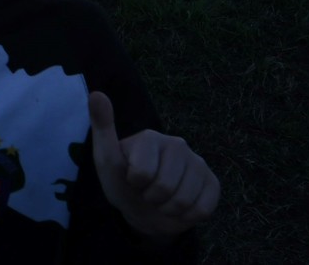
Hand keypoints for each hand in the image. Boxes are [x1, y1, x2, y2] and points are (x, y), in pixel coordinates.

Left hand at [89, 91, 218, 237]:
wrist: (143, 210)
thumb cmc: (122, 182)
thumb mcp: (107, 159)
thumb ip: (102, 128)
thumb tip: (96, 93)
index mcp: (151, 137)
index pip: (142, 173)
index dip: (134, 183)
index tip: (131, 178)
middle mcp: (177, 144)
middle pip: (165, 187)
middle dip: (151, 198)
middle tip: (146, 191)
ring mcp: (198, 162)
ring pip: (184, 200)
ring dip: (167, 209)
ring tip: (161, 199)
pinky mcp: (213, 182)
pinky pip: (203, 209)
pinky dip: (186, 216)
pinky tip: (179, 207)